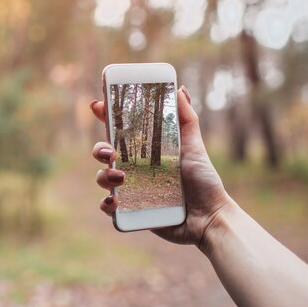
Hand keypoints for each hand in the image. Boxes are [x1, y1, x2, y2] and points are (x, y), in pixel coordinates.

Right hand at [90, 86, 229, 246]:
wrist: (209, 217)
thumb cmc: (203, 181)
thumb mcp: (194, 146)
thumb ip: (186, 118)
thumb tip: (180, 89)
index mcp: (144, 150)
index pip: (119, 130)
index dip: (105, 115)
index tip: (98, 104)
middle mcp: (133, 168)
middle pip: (103, 153)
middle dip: (99, 149)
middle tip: (109, 152)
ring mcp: (130, 190)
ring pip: (102, 178)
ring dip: (104, 176)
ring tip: (121, 177)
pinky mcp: (130, 212)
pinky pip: (108, 207)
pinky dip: (107, 204)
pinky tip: (115, 202)